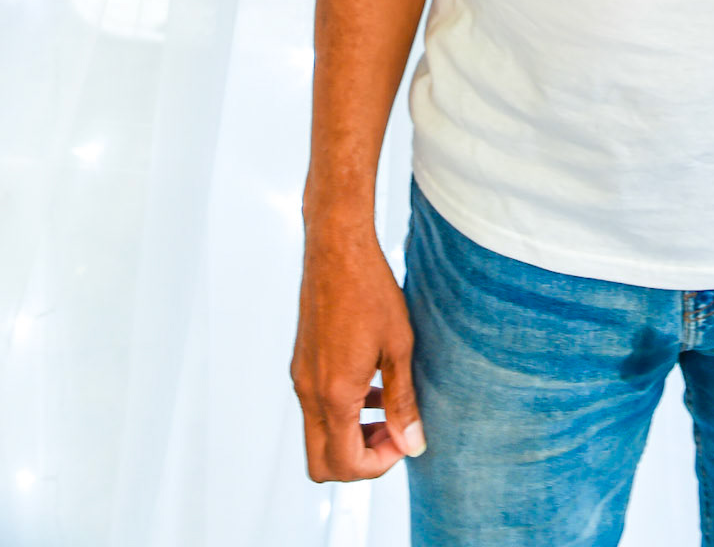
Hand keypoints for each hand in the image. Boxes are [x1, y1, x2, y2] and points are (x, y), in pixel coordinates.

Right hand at [291, 220, 426, 479]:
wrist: (337, 249)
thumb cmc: (370, 290)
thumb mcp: (398, 347)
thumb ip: (402, 402)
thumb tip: (412, 445)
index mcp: (333, 394)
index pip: (346, 464)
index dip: (379, 465)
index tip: (404, 441)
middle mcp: (309, 392)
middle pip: (322, 462)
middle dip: (359, 461)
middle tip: (392, 435)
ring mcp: (301, 378)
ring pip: (318, 435)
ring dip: (351, 435)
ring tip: (388, 411)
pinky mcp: (302, 363)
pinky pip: (317, 407)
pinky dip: (342, 411)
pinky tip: (372, 384)